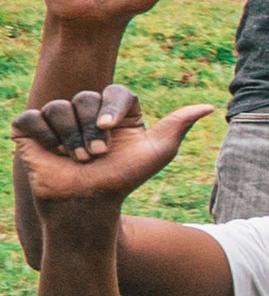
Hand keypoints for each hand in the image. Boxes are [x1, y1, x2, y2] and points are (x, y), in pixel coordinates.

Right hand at [11, 83, 211, 209]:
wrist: (87, 204)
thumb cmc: (123, 179)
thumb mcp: (157, 151)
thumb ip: (178, 125)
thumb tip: (208, 106)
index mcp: (117, 114)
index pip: (116, 91)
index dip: (111, 107)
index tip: (110, 128)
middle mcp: (88, 113)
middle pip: (86, 98)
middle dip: (91, 130)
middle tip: (97, 155)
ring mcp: (59, 120)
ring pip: (59, 106)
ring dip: (70, 137)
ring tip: (77, 159)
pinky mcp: (31, 130)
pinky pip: (32, 117)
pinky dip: (44, 135)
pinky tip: (52, 152)